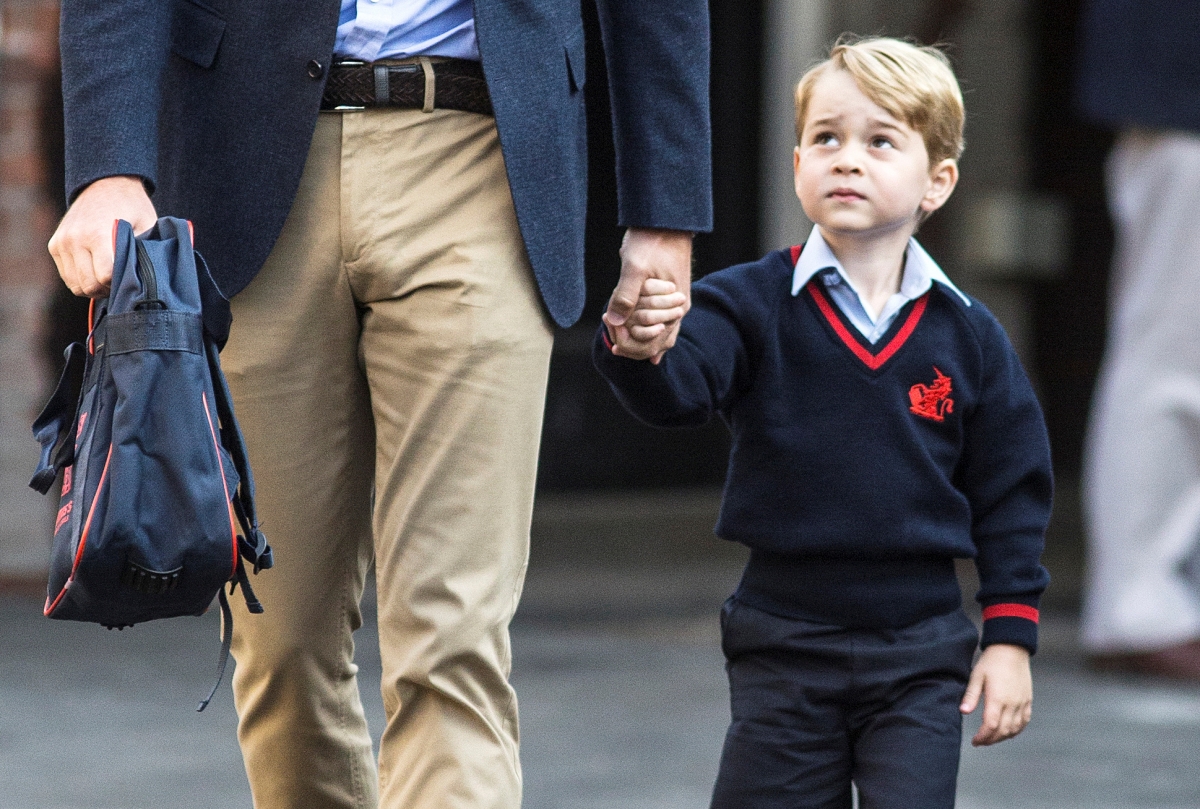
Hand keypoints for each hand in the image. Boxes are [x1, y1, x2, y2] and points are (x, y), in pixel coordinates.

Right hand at [48, 176, 157, 296]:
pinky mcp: (55, 244)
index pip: (105, 276)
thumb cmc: (132, 206)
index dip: (119, 283)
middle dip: (106, 289)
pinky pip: (66, 275)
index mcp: (98, 234)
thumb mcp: (147, 225)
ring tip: (108, 278)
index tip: (129, 277)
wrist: (105, 183)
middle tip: (119, 282)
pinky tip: (95, 270)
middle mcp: (75, 239)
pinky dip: (80, 278)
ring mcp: (62, 242)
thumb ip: (144, 252)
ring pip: (75, 285)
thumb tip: (149, 279)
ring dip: (93, 286)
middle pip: (89, 285)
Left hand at [603, 227, 692, 363]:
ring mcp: (675, 305)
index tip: (611, 334)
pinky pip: (660, 324)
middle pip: (656, 344)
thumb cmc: (651, 241)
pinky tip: (640, 343)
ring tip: (618, 338)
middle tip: (612, 340)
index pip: (654, 343)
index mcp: (674, 307)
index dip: (631, 346)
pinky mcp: (669, 298)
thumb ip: (625, 294)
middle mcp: (678, 310)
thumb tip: (614, 321)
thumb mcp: (634, 267)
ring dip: (638, 339)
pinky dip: (647, 332)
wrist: (666, 221)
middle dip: (633, 345)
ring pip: (659, 336)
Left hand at [960, 643, 1032, 745]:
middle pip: (1003, 731)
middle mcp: (1012, 703)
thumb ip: (971, 696)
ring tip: (991, 738)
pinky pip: (1024, 721)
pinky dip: (1017, 730)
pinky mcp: (1028, 700)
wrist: (1011, 649)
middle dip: (991, 740)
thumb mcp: (976, 676)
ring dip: (1003, 737)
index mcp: (997, 698)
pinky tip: (1008, 731)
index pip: (990, 726)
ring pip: (1015, 729)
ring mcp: (1022, 703)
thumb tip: (963, 712)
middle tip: (980, 742)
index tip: (975, 741)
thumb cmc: (991, 661)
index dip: (982, 737)